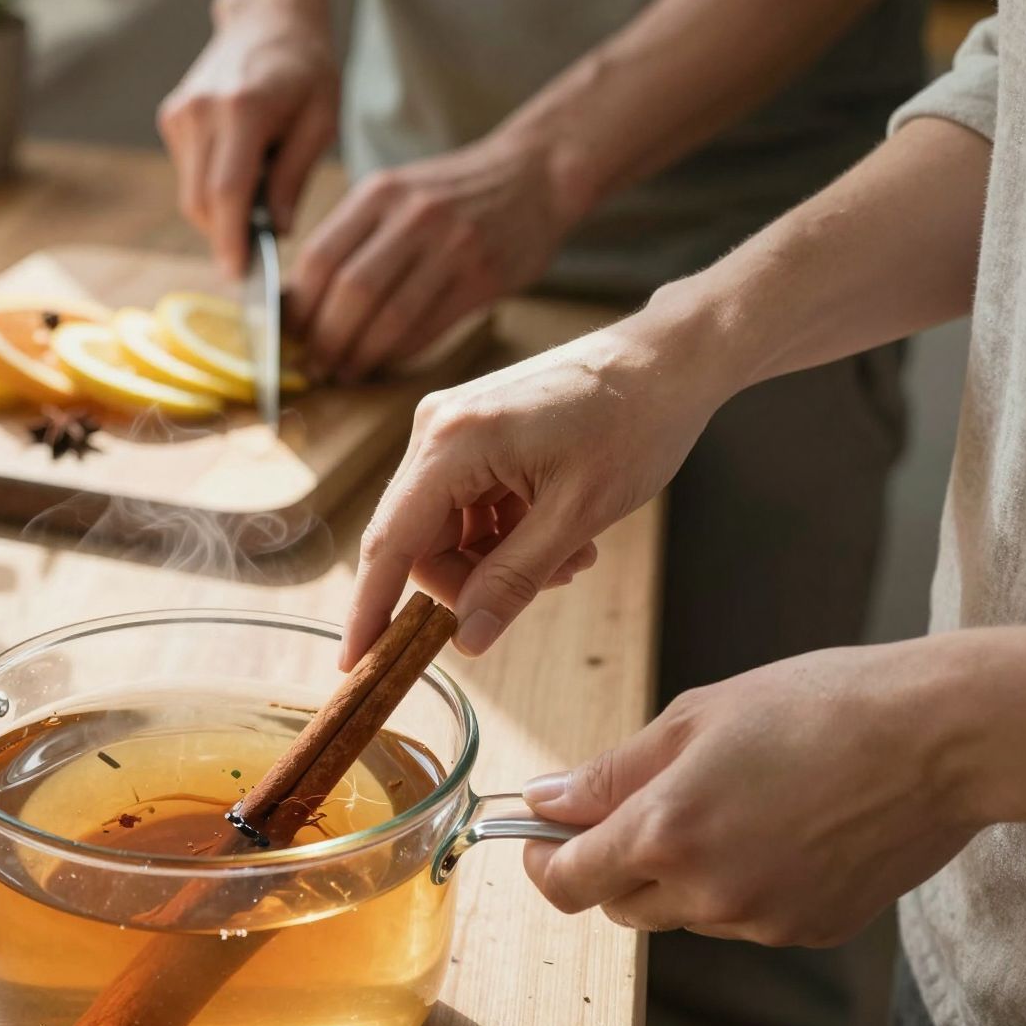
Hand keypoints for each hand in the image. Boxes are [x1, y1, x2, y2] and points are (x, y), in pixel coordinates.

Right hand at [158, 0, 338, 277]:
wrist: (268, 17)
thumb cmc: (305, 67)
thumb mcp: (321, 121)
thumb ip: (295, 178)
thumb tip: (275, 232)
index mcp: (243, 108)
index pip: (227, 190)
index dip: (230, 240)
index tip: (238, 275)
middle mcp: (201, 110)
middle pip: (202, 200)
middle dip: (227, 236)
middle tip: (258, 255)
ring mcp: (181, 113)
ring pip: (191, 193)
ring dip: (222, 213)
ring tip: (259, 198)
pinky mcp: (172, 117)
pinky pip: (188, 174)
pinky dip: (213, 188)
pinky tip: (243, 170)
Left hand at [290, 120, 588, 382]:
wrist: (536, 174)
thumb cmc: (455, 194)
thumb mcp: (398, 193)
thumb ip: (355, 236)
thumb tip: (302, 301)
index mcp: (381, 192)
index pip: (320, 256)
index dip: (299, 306)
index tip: (290, 334)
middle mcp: (413, 215)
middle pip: (350, 292)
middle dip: (325, 339)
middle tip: (315, 364)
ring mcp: (452, 246)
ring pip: (388, 316)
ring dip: (359, 354)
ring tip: (344, 371)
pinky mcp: (483, 277)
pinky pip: (428, 327)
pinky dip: (398, 353)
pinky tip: (383, 362)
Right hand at [343, 300, 724, 663]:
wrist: (670, 360)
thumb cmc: (634, 421)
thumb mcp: (577, 514)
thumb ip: (514, 579)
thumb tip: (469, 638)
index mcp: (452, 444)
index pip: (390, 544)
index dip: (370, 611)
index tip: (356, 665)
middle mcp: (437, 430)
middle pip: (421, 542)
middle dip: (477, 580)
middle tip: (549, 583)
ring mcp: (454, 427)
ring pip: (450, 529)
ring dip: (502, 558)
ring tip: (571, 554)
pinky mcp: (475, 430)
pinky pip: (469, 505)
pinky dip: (508, 531)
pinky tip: (560, 528)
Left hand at [519, 641, 985, 947]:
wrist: (936, 739)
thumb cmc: (818, 707)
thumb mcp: (694, 718)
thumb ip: (610, 773)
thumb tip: (544, 801)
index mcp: (665, 833)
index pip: (566, 882)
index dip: (542, 859)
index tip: (542, 835)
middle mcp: (706, 894)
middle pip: (618, 904)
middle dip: (611, 862)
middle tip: (643, 804)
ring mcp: (760, 921)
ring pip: (682, 914)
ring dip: (680, 874)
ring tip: (734, 802)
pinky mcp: (806, 932)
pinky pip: (742, 919)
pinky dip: (739, 883)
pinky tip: (779, 828)